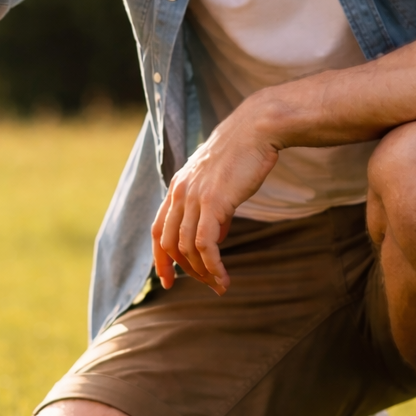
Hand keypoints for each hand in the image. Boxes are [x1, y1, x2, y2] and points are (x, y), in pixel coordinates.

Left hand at [151, 101, 280, 294]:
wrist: (256, 129)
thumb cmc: (243, 154)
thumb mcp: (219, 183)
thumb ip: (212, 210)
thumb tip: (215, 238)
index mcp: (177, 187)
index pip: (158, 230)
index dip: (160, 258)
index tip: (168, 279)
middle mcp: (179, 193)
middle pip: (169, 243)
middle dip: (181, 270)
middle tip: (202, 286)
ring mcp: (194, 197)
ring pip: (188, 247)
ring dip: (203, 272)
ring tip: (220, 285)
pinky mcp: (213, 202)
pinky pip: (206, 244)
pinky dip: (213, 266)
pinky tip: (224, 278)